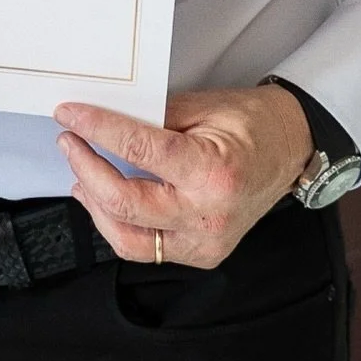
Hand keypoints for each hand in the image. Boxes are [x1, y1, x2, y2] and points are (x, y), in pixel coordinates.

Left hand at [54, 85, 314, 268]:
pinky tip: (101, 198)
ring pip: (129, 240)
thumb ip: (151, 116)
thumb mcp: (201, 106)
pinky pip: (147, 249)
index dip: (96, 129)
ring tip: (80, 170)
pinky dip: (117, 225)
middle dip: (87, 169)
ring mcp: (206, 242)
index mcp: (213, 172)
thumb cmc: (250, 123)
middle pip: (126, 205)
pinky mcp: (203, 254)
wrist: (292, 149)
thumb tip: (102, 117)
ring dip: (95, 205)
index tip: (67, 113)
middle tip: (68, 140)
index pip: (139, 151)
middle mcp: (209, 215)